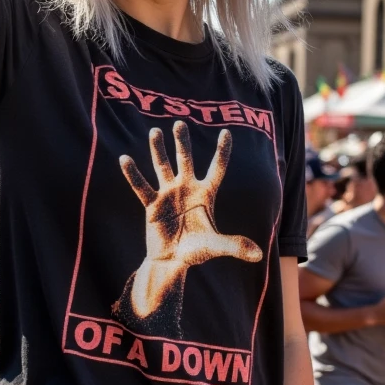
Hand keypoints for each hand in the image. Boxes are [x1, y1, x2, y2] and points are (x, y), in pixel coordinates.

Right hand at [119, 123, 262, 320]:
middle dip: (182, 142)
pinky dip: (133, 174)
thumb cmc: (196, 251)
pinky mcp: (152, 204)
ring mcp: (168, 194)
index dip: (222, 152)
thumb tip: (259, 256)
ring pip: (162, 167)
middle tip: (180, 123)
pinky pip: (141, 186)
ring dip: (158, 150)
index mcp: (206, 194)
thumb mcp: (215, 246)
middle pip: (185, 160)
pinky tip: (125, 159)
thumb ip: (235, 246)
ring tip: (155, 132)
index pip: (216, 169)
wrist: (172, 261)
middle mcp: (187, 189)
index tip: (226, 132)